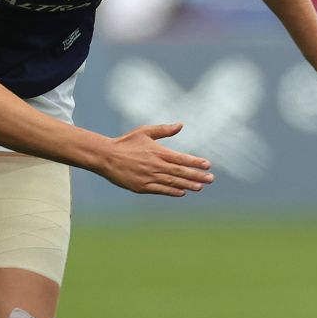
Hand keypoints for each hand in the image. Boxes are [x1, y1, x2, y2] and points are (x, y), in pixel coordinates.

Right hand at [98, 123, 213, 196]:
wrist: (105, 157)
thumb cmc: (126, 142)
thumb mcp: (145, 132)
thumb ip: (164, 130)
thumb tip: (181, 125)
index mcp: (158, 152)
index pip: (182, 158)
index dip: (196, 162)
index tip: (208, 165)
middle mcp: (156, 165)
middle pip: (181, 172)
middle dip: (197, 176)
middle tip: (211, 179)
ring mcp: (149, 177)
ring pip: (173, 183)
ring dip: (188, 185)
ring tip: (200, 187)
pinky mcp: (141, 186)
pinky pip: (160, 190)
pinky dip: (172, 191)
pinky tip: (182, 192)